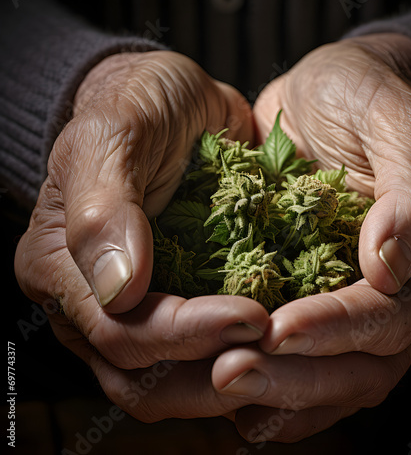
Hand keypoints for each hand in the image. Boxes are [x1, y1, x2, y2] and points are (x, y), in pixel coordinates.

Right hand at [14, 50, 268, 420]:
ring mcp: (136, 303)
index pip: (119, 331)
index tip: (251, 316)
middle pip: (143, 374)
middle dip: (210, 372)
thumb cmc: (137, 102)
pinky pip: (204, 347)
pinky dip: (240, 354)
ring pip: (173, 377)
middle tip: (275, 347)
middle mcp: (92, 297)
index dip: (183, 336)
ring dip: (228, 377)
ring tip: (284, 355)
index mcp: (60, 265)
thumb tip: (119, 291)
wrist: (173, 100)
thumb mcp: (115, 132)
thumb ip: (103, 206)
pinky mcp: (177, 295)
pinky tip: (281, 343)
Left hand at [210, 34, 410, 441]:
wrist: (326, 95)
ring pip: (328, 375)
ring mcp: (350, 302)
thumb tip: (390, 264)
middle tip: (230, 375)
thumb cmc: (365, 97)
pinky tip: (229, 396)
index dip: (338, 329)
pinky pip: (298, 360)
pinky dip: (269, 386)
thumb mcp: (395, 121)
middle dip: (297, 376)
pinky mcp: (309, 297)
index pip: (391, 315)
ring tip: (218, 384)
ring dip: (275, 390)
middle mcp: (398, 294)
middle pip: (361, 364)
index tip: (280, 329)